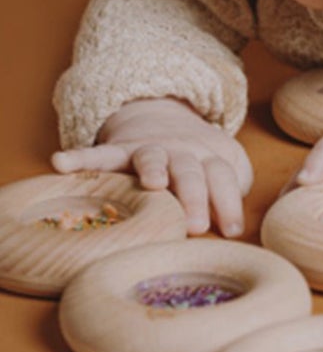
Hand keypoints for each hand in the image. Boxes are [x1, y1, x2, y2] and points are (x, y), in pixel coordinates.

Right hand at [51, 98, 252, 237]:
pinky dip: (80, 158)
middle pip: (190, 171)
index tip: (233, 230)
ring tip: (153, 183)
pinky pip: (99, 154)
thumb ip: (232, 193)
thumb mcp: (227, 168)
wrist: (168, 121)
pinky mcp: (121, 150)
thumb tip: (233, 229)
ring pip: (153, 158)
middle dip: (194, 196)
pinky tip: (61, 163)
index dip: (228, 202)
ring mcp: (151, 150)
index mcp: (210, 158)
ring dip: (154, 168)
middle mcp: (181, 152)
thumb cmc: (202, 162)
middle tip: (197, 224)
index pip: (223, 176)